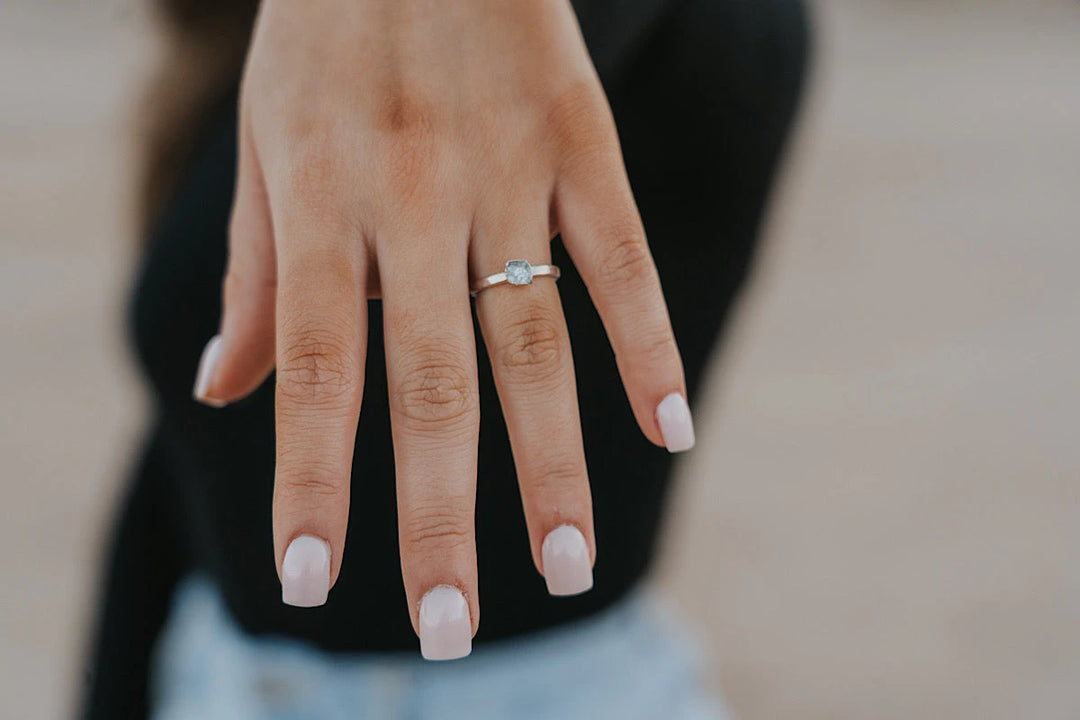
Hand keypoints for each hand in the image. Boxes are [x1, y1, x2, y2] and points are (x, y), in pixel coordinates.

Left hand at [191, 0, 694, 658]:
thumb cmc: (328, 34)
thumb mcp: (261, 139)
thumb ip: (252, 270)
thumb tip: (222, 389)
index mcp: (320, 199)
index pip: (310, 368)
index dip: (312, 477)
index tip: (313, 580)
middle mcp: (413, 198)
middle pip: (430, 380)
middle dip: (437, 513)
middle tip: (453, 625)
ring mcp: (507, 171)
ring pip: (535, 338)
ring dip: (553, 460)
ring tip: (568, 564)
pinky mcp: (581, 143)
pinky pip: (621, 256)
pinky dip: (649, 342)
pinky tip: (672, 427)